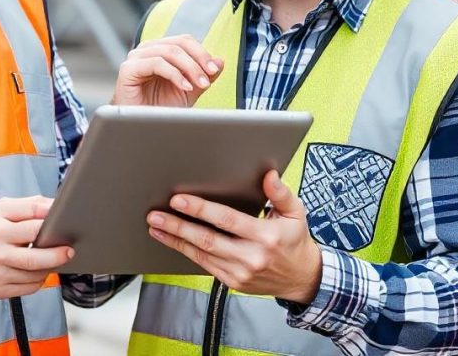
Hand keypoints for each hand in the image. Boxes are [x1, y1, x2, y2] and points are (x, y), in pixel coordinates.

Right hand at [0, 196, 73, 299]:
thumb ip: (27, 205)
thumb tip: (54, 206)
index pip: (32, 223)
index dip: (52, 220)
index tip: (64, 220)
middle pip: (35, 255)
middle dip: (58, 253)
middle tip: (69, 250)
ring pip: (34, 274)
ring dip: (50, 266)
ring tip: (56, 258)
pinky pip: (28, 287)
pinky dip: (39, 279)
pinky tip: (39, 270)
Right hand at [112, 35, 223, 106]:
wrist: (140, 127)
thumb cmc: (161, 108)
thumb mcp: (189, 91)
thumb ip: (203, 75)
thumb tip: (220, 61)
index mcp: (160, 50)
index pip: (184, 41)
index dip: (202, 53)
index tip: (215, 70)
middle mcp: (147, 49)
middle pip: (179, 43)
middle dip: (198, 60)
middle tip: (209, 77)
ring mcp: (136, 57)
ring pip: (170, 51)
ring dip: (190, 68)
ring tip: (200, 84)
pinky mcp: (128, 69)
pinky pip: (156, 63)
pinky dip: (174, 74)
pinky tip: (185, 86)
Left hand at [147, 170, 321, 303]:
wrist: (302, 279)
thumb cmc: (294, 240)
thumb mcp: (295, 213)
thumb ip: (280, 193)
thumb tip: (269, 175)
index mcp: (266, 236)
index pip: (227, 220)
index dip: (200, 209)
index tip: (178, 200)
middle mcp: (252, 257)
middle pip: (207, 239)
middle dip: (178, 226)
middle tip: (155, 215)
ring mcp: (241, 273)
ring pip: (201, 254)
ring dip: (175, 240)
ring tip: (155, 227)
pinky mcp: (233, 282)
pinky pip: (204, 264)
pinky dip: (186, 252)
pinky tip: (172, 241)